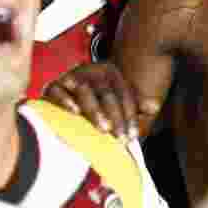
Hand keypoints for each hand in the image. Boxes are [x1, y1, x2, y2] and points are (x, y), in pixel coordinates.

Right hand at [42, 61, 156, 139]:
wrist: (64, 98)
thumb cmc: (97, 105)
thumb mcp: (117, 103)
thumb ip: (135, 105)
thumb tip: (154, 107)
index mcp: (110, 71)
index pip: (123, 94)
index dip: (130, 116)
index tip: (133, 136)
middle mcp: (91, 69)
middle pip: (106, 94)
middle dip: (115, 117)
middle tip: (120, 137)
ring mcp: (71, 76)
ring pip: (85, 92)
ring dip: (95, 111)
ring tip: (104, 129)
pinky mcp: (52, 85)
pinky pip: (58, 91)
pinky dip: (66, 101)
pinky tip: (75, 112)